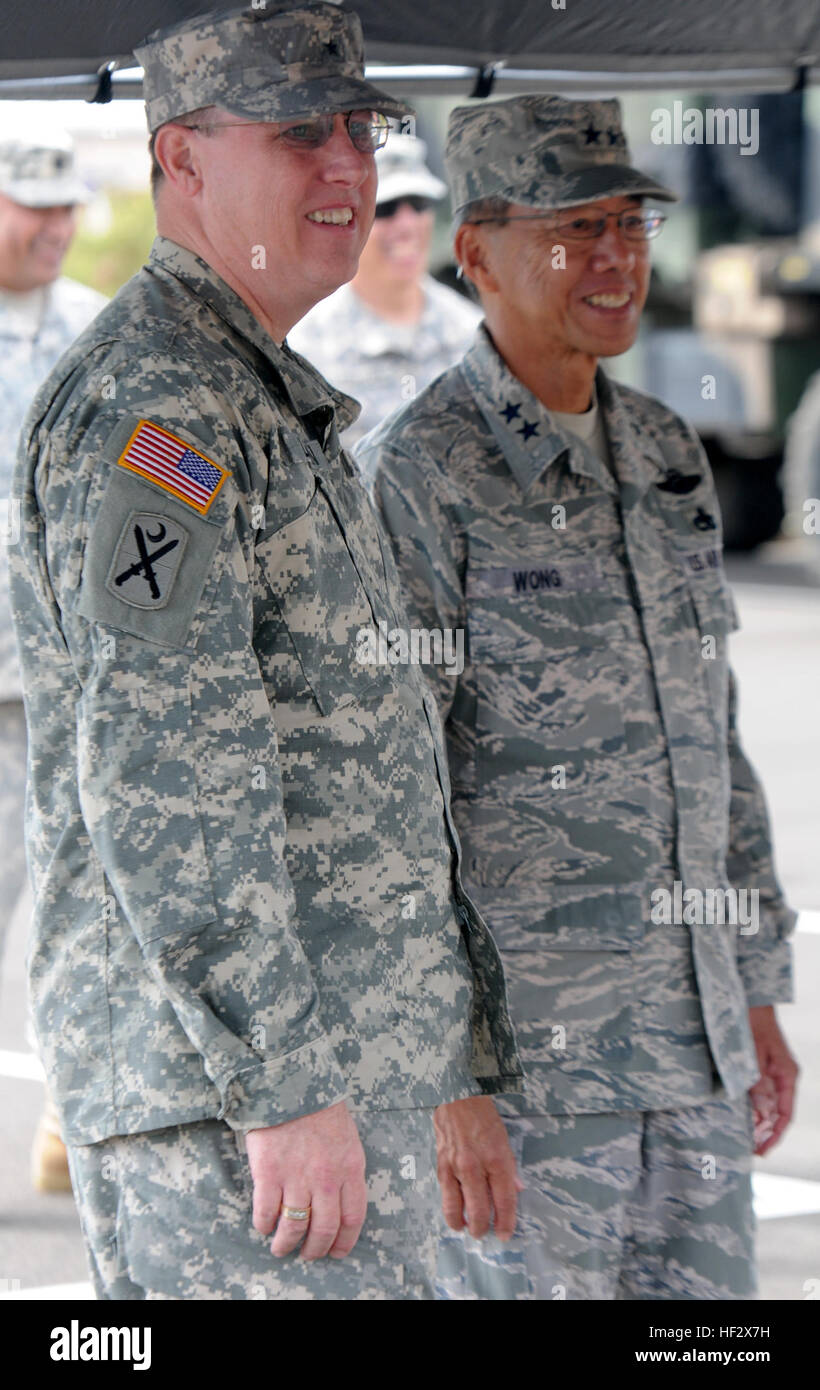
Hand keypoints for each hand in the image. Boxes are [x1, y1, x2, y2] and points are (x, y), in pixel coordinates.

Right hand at [244, 1100, 366, 1259]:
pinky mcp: (269, 1172)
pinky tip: (264, 1225)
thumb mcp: (348, 1140)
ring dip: (286, 1245)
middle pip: (324, 1229)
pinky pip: (266, 1212)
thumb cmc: (321, 1110)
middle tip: (307, 1254)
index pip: (353, 1219)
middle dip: (315, 1250)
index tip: (336, 1252)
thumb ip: (347, 1172)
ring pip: (294, 1228)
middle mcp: (326, 1178)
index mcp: (350, 1168)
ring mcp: (297, 1176)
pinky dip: (264, 1225)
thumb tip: (340, 1204)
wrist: (292, 1082)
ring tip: (281, 1248)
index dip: (344, 1243)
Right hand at [433, 1096, 523, 1240]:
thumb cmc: (483, 1115)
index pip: (504, 1199)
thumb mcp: (504, 1139)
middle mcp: (475, 1166)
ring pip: (456, 1207)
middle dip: (482, 1228)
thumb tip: (515, 1190)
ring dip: (462, 1223)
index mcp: (497, 1158)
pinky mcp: (440, 1164)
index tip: (505, 1233)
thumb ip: (509, 1167)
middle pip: (479, 1209)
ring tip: (466, 1228)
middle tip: (484, 1233)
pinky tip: (454, 1214)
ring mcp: (455, 1167)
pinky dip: (450, 1208)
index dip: (506, 1221)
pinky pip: (445, 1194)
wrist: (456, 1095)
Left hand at [747, 1006, 798, 1155]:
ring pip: (767, 1107)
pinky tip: (742, 1118)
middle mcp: (782, 1077)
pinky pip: (758, 1094)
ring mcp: (771, 1074)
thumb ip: (757, 1082)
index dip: (775, 1134)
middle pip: (777, 1114)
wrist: (747, 1000)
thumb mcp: (753, 1054)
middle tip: (750, 1151)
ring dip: (758, 1123)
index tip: (763, 1150)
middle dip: (765, 1133)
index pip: (785, 1114)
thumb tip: (762, 1113)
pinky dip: (752, 1108)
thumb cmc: (752, 1022)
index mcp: (787, 1075)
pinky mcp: (759, 1069)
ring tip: (745, 1140)